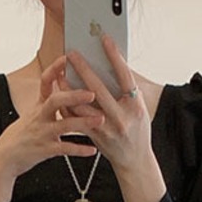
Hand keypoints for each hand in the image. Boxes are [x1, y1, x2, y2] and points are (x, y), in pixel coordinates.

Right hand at [0, 54, 101, 185]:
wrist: (6, 156)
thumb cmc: (23, 134)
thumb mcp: (32, 113)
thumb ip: (48, 101)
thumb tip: (64, 87)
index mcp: (39, 106)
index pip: (45, 82)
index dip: (55, 69)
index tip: (67, 58)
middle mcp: (40, 117)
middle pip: (56, 101)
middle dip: (74, 96)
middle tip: (92, 93)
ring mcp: (43, 133)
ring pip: (64, 125)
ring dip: (83, 122)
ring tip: (100, 119)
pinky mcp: (45, 150)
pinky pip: (64, 149)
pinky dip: (79, 150)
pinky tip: (92, 150)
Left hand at [59, 35, 153, 175]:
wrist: (134, 161)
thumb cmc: (138, 131)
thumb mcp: (140, 108)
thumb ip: (129, 90)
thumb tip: (115, 65)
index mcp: (135, 107)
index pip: (125, 76)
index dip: (114, 56)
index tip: (104, 40)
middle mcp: (121, 118)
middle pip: (98, 89)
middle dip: (84, 69)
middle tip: (72, 54)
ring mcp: (106, 129)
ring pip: (82, 106)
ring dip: (69, 88)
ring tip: (61, 73)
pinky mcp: (95, 137)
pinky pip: (77, 119)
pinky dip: (68, 105)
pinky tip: (61, 94)